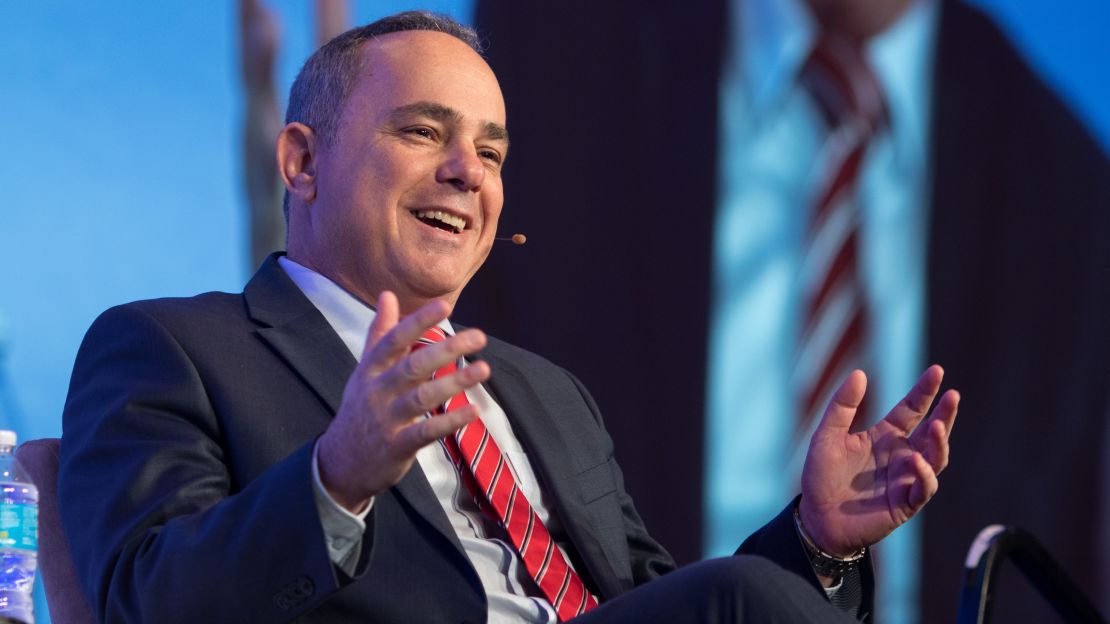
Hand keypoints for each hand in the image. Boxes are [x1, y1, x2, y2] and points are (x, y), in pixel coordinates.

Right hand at [316, 291, 488, 511]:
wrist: (339, 463)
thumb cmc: (360, 409)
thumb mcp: (364, 370)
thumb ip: (379, 333)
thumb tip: (387, 294)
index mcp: (370, 370)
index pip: (394, 340)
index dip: (418, 321)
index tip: (445, 305)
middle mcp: (377, 392)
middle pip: (412, 366)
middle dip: (446, 349)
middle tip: (479, 336)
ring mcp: (386, 420)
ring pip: (422, 397)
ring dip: (455, 382)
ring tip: (483, 369)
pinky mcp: (397, 446)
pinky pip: (426, 431)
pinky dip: (451, 421)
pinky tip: (474, 410)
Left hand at [799, 365, 958, 556]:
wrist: (816, 517)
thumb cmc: (821, 476)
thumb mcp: (827, 435)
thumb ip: (842, 406)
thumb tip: (860, 373)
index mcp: (885, 436)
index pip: (911, 409)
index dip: (924, 391)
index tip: (937, 370)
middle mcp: (901, 455)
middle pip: (931, 432)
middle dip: (945, 414)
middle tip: (953, 395)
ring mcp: (906, 479)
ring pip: (935, 459)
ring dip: (940, 442)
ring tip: (938, 424)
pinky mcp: (905, 503)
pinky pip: (924, 488)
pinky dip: (924, 474)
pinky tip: (918, 460)